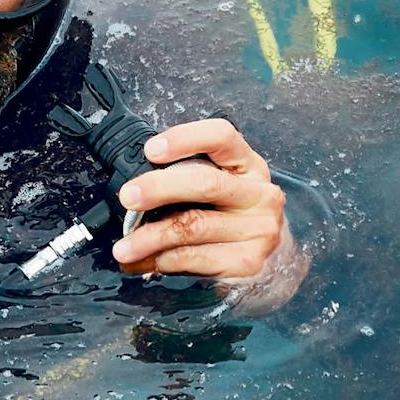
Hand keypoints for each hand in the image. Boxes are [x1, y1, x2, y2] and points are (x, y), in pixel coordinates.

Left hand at [110, 119, 285, 285]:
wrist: (275, 261)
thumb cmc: (231, 215)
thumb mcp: (219, 187)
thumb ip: (186, 177)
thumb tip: (134, 187)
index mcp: (247, 164)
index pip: (221, 137)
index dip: (184, 139)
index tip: (151, 150)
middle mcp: (259, 194)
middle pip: (205, 183)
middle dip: (158, 188)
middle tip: (128, 196)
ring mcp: (258, 229)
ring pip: (193, 226)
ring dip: (150, 237)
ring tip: (123, 247)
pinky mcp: (248, 262)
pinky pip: (195, 257)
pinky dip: (164, 260)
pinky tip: (147, 261)